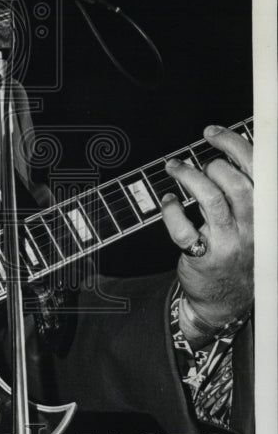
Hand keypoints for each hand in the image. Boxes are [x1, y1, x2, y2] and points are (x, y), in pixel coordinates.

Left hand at [161, 125, 252, 346]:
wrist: (227, 300)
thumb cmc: (238, 251)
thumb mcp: (253, 222)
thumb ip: (245, 191)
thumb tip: (227, 150)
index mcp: (265, 214)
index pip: (258, 172)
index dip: (234, 146)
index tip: (212, 132)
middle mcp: (252, 228)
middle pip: (237, 184)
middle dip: (213, 164)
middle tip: (195, 161)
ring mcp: (228, 244)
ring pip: (210, 201)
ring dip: (189, 178)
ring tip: (174, 168)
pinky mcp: (203, 258)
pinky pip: (184, 230)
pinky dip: (171, 210)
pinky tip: (167, 200)